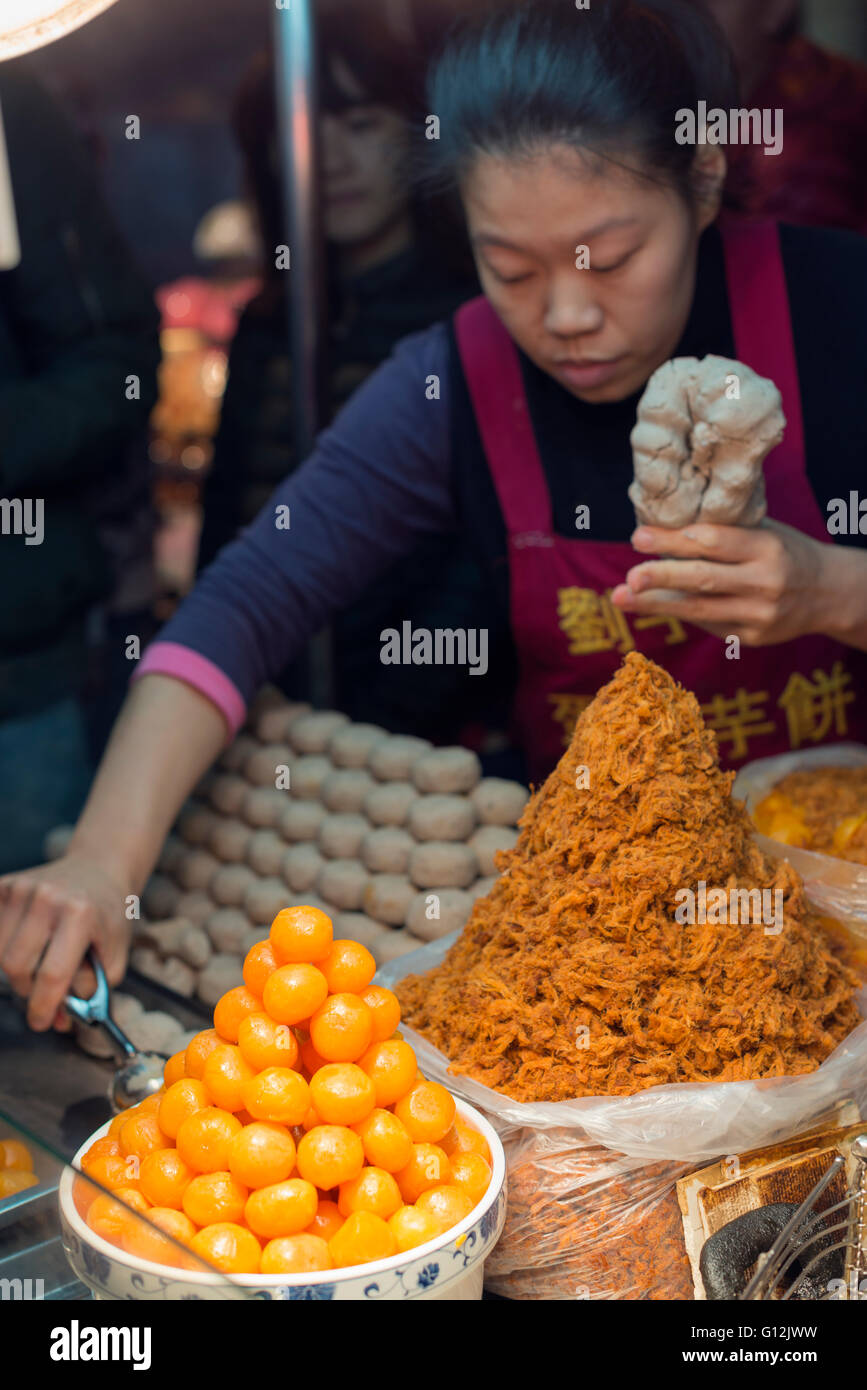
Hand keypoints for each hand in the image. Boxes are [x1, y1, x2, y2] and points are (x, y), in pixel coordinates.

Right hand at [0, 854, 132, 1032]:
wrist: (99, 870)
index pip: (51, 974)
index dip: (43, 1006)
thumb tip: (57, 1019)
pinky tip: (24, 944)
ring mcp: (22, 888)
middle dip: (28, 989)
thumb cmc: (107, 916)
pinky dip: (4, 946)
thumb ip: (90, 991)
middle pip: (16, 966)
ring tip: (38, 962)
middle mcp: (48, 897)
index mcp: (80, 914)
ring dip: (15, 969)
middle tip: (43, 989)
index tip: (41, 1022)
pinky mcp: (5, 885)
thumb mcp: (114, 956)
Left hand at [611, 519, 839, 646]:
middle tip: (628, 577)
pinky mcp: (751, 637)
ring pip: (698, 609)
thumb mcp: (762, 532)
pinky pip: (707, 623)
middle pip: (703, 579)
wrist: (826, 592)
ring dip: (655, 604)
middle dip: (661, 577)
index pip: (713, 542)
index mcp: (767, 547)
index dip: (673, 540)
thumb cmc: (781, 552)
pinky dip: (679, 611)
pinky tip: (652, 604)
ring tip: (619, 597)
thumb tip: (656, 533)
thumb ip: (720, 533)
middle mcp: (766, 582)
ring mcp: (759, 614)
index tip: (638, 537)